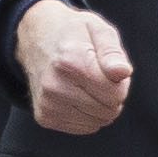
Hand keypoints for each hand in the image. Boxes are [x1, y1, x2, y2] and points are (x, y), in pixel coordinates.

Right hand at [16, 0, 136, 134]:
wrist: (35, 38)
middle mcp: (55, 86)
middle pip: (108, 110)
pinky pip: (84, 127)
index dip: (120, 81)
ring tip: (85, 83)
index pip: (115, 94)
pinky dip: (87, 114)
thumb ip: (112, 52)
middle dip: (110, 94)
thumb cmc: (73, 33)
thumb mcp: (97, 29)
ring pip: (97, 122)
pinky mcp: (44, 117)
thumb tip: (122, 72)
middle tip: (96, 74)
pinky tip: (75, 94)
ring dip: (99, 106)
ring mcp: (47, 104)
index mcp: (71, 61)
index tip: (107, 67)